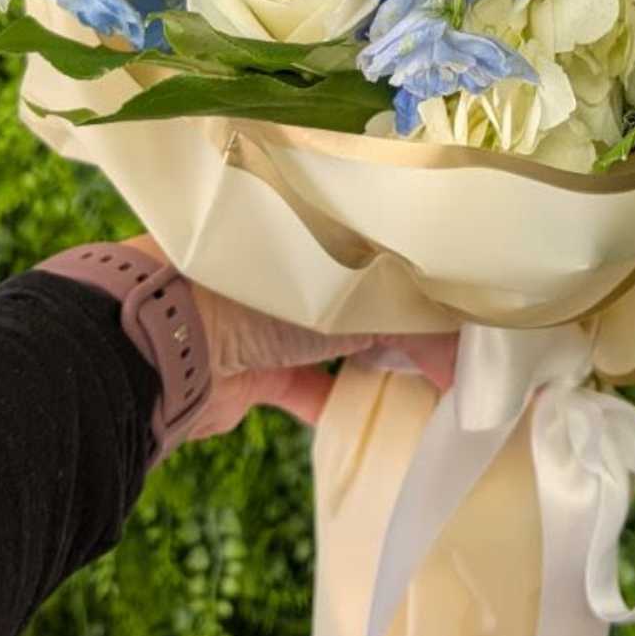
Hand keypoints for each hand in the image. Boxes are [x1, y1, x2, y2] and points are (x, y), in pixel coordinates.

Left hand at [120, 236, 456, 446]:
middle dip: (412, 318)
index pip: (386, 235)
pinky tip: (385, 418)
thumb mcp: (346, 295)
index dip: (430, 268)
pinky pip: (310, 387)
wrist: (160, 352)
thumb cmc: (254, 293)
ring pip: (341, 336)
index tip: (475, 301)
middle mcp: (290, 260)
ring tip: (435, 384)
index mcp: (307, 216)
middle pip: (368, 289)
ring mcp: (268, 316)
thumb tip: (464, 355)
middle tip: (463, 349)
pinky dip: (344, 403)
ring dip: (382, 360)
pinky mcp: (253, 371)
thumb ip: (408, 319)